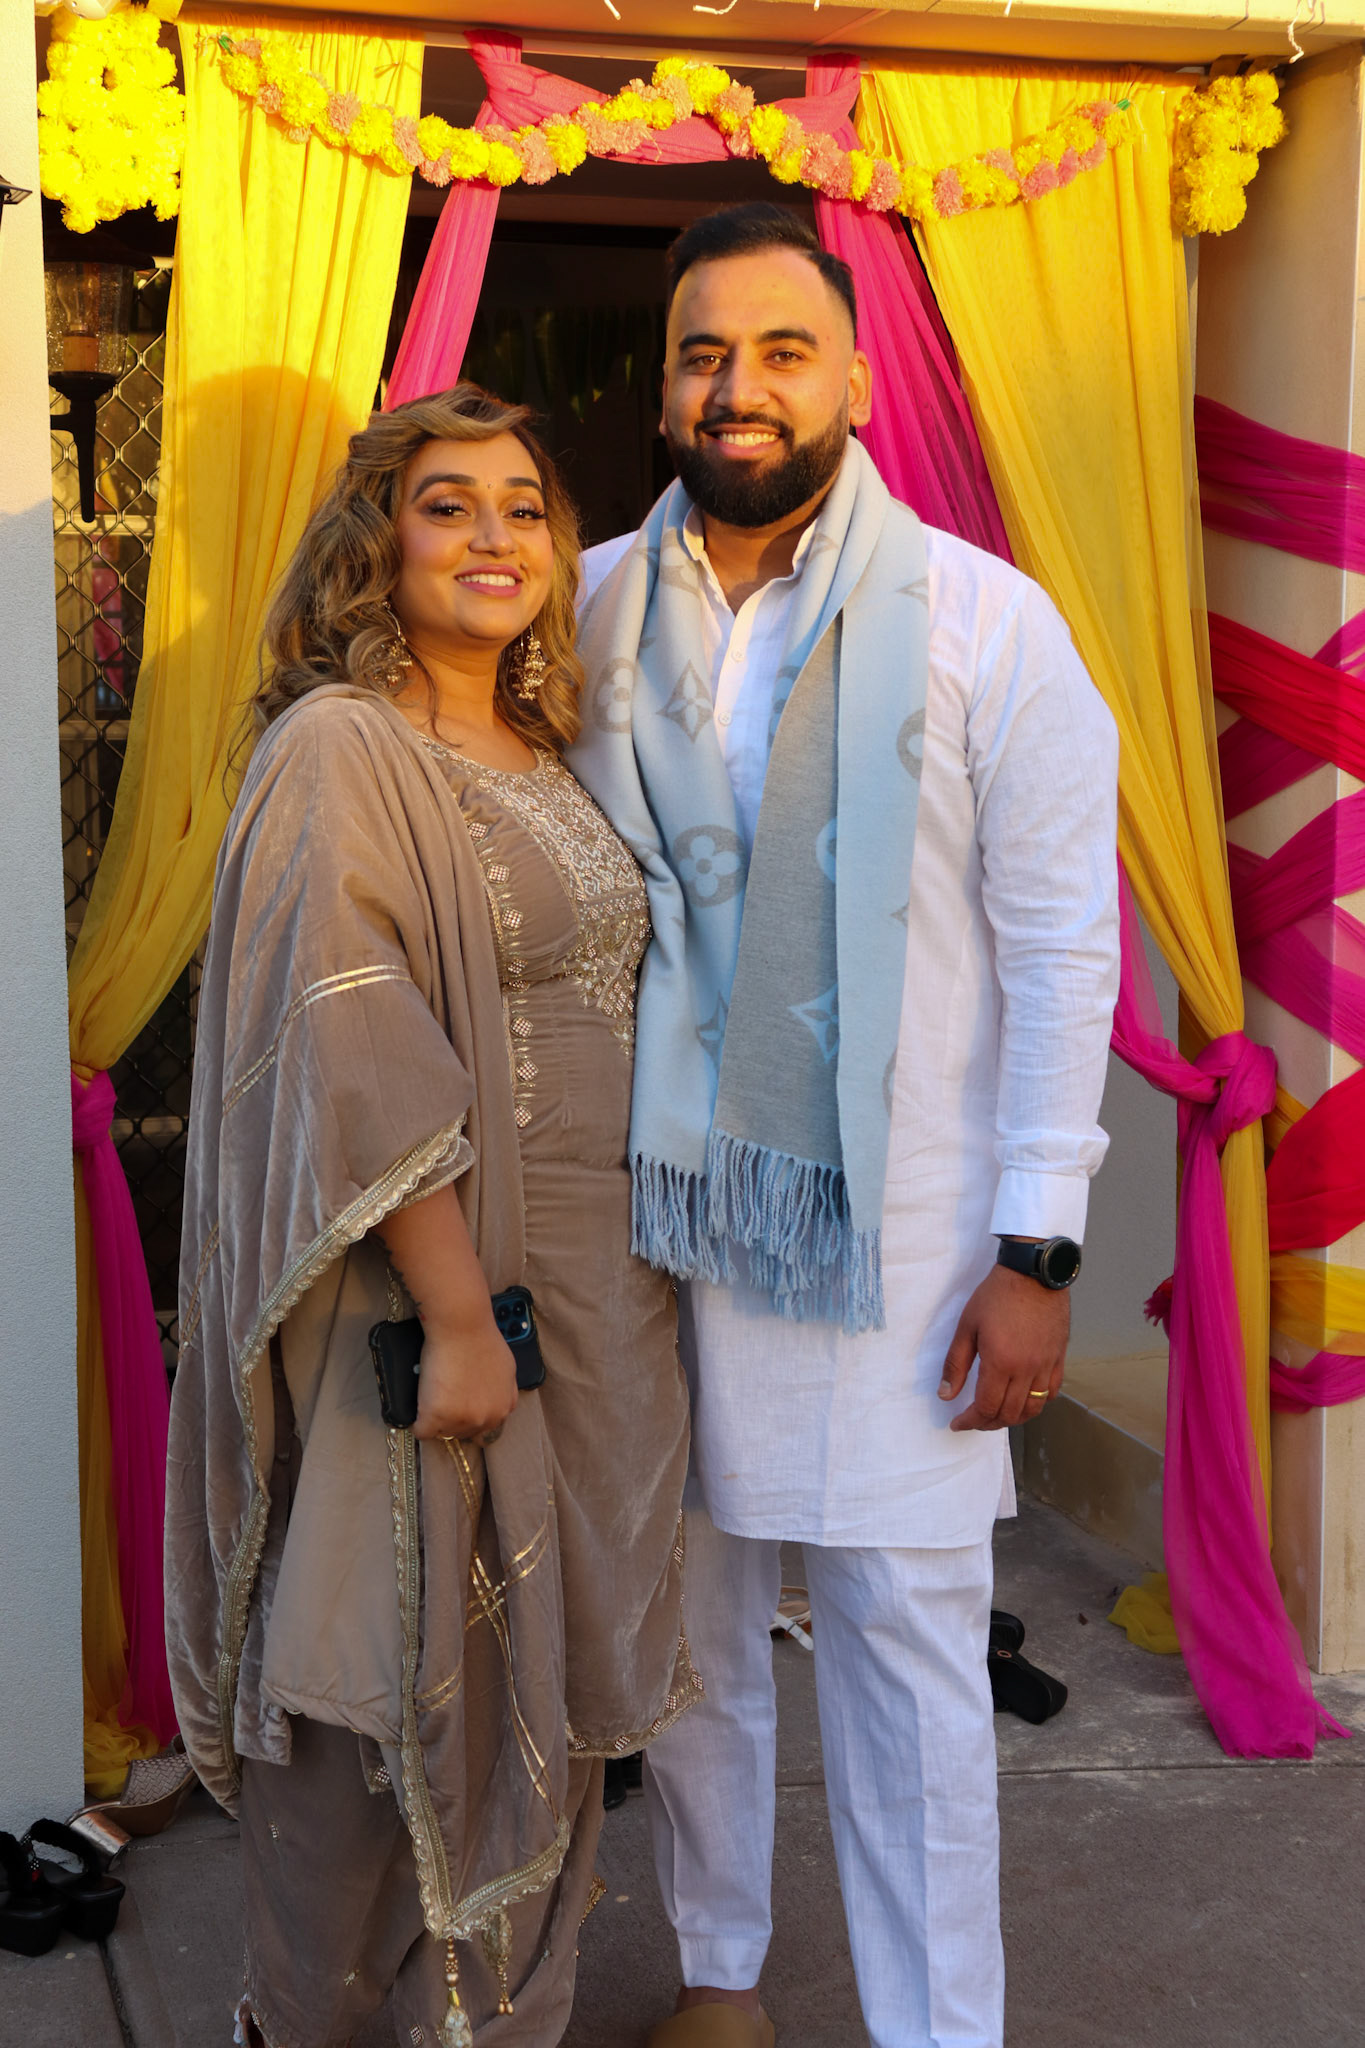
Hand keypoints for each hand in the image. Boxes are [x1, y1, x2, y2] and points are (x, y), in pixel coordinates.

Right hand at [412, 1319, 517, 1442]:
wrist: (462, 1328)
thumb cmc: (482, 1340)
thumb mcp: (506, 1370)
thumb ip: (503, 1392)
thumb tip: (492, 1401)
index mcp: (502, 1409)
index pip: (483, 1431)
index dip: (469, 1418)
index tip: (459, 1409)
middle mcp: (485, 1419)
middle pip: (462, 1434)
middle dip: (452, 1419)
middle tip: (443, 1398)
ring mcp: (460, 1419)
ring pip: (443, 1433)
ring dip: (435, 1420)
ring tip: (432, 1397)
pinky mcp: (436, 1416)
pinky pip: (422, 1432)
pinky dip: (418, 1423)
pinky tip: (418, 1410)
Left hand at [939, 1264, 1068, 1430]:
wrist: (1033, 1273)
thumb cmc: (997, 1295)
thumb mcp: (967, 1326)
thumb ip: (956, 1364)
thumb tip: (946, 1395)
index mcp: (1001, 1363)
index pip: (986, 1408)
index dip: (970, 1421)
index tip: (958, 1423)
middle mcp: (1026, 1370)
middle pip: (1009, 1414)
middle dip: (988, 1423)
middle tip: (973, 1420)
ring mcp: (1046, 1365)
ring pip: (1033, 1409)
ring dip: (1013, 1418)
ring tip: (997, 1415)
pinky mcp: (1059, 1358)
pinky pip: (1051, 1393)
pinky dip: (1037, 1403)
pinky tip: (1024, 1399)